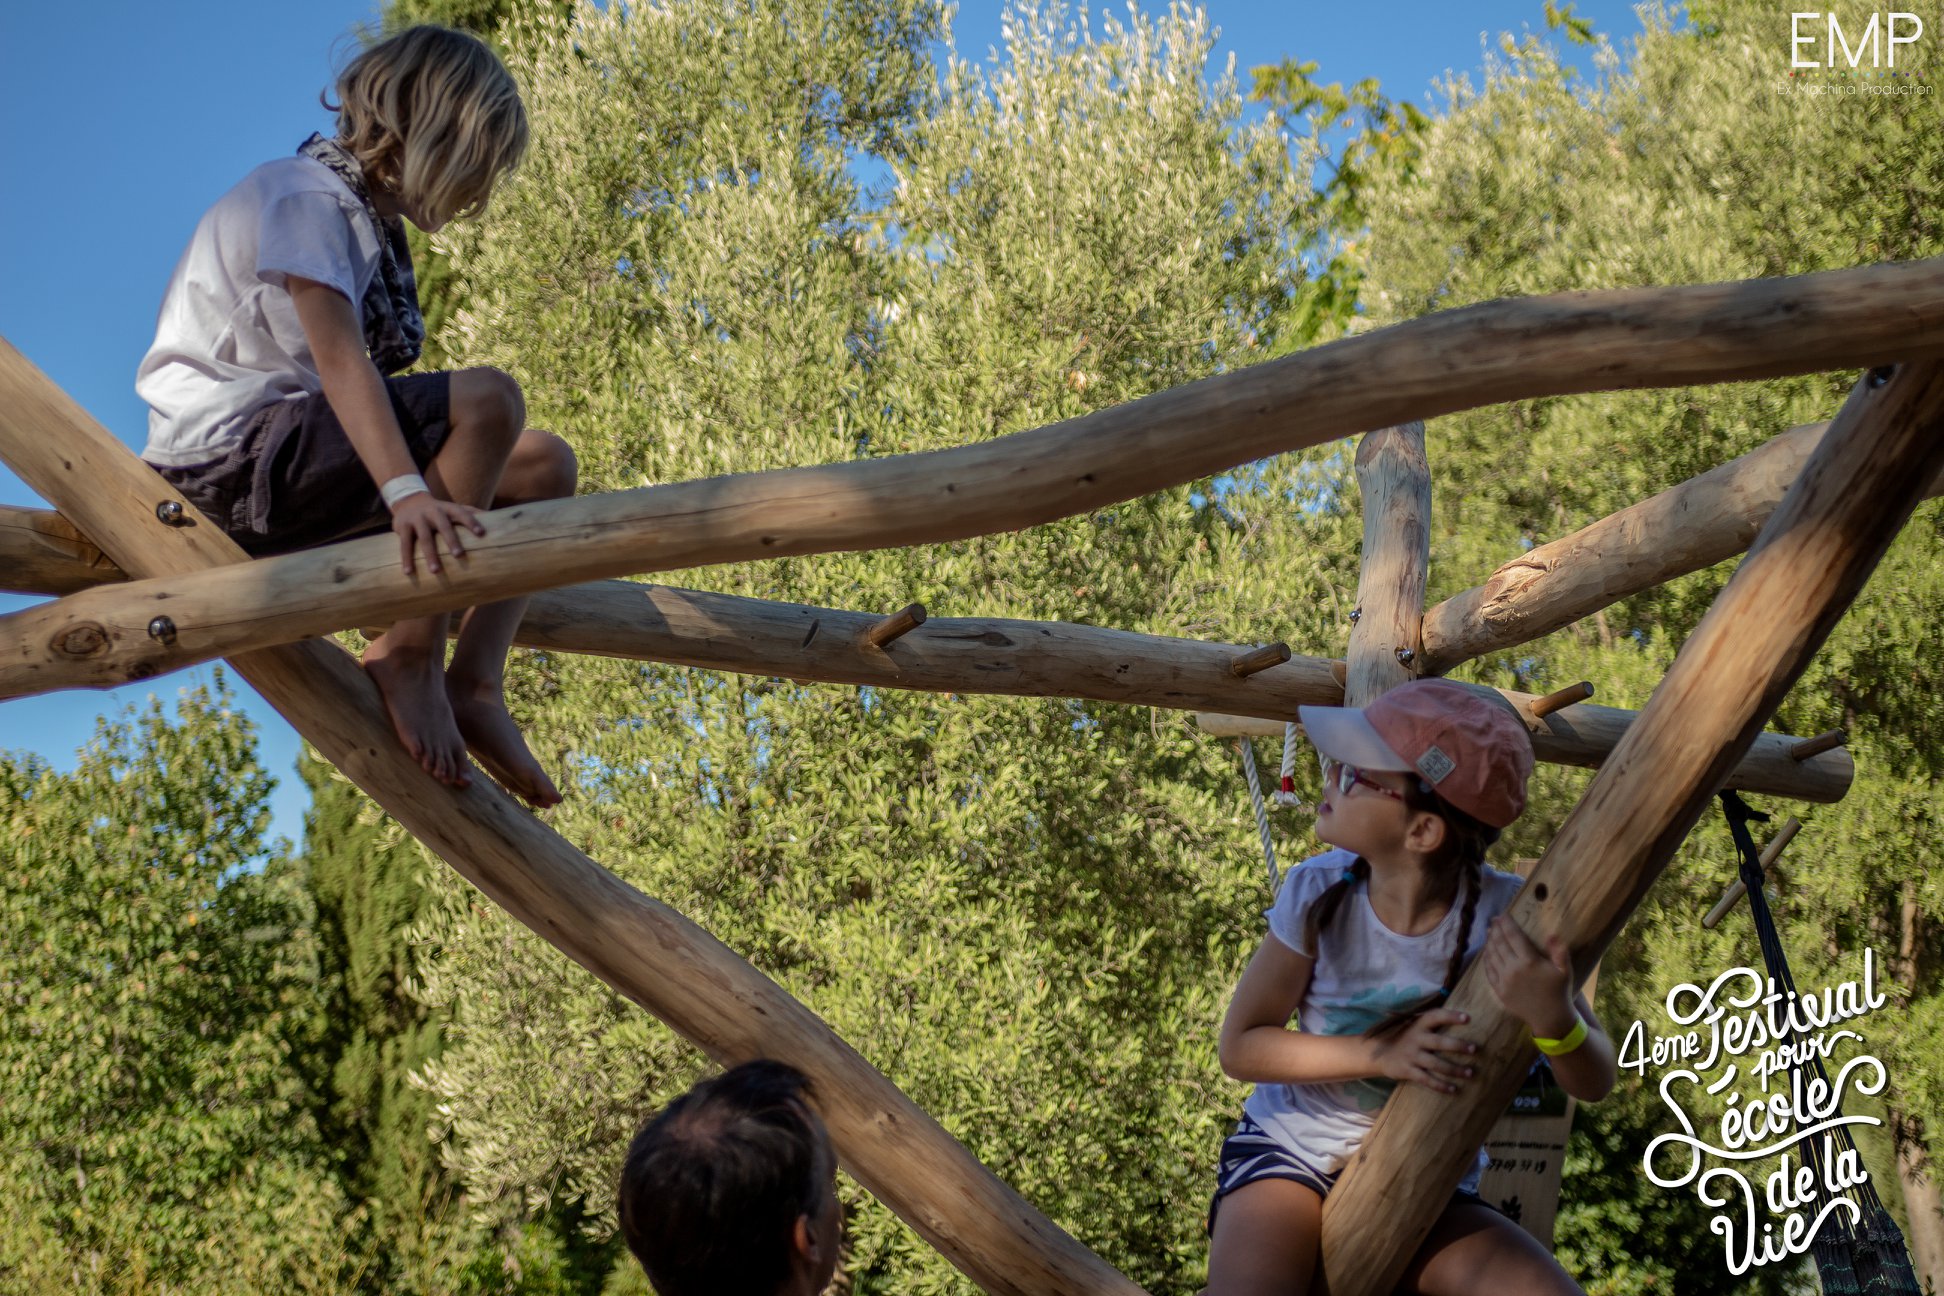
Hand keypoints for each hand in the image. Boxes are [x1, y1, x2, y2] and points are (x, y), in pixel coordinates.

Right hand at [390, 492, 484, 575]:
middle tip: (459, 555)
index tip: (481, 533)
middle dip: (451, 540)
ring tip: (436, 571)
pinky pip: (404, 544)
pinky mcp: (402, 526)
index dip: (471, 522)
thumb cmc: (439, 511)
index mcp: (448, 508)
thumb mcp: (454, 508)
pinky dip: (406, 558)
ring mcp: (417, 518)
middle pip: (444, 526)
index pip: (462, 513)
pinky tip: (408, 572)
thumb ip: (472, 512)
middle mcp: (433, 511)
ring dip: (430, 555)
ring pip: (424, 538)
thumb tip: (498, 518)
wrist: (409, 500)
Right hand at [1372, 1007, 1476, 1093]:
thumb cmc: (1406, 1038)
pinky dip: (1440, 1085)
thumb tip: (1464, 1018)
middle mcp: (1415, 1039)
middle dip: (1457, 1045)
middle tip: (1474, 1049)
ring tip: (1470, 1073)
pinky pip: (1427, 1080)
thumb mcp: (1414, 1026)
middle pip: (1439, 1042)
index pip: (1435, 1017)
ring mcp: (1411, 1056)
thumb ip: (1433, 1024)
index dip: (1451, 1016)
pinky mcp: (1408, 1071)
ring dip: (1454, 1069)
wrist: (1379, 1053)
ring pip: (1436, 1064)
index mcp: (1418, 1025)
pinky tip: (1454, 1089)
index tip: (1467, 1018)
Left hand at [1481, 915, 1575, 1038]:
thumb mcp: (1564, 970)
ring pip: (1492, 955)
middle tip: (1494, 920)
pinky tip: (1487, 952)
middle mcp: (1513, 969)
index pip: (1513, 936)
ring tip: (1489, 932)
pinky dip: (1486, 959)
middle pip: (1500, 943)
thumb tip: (1553, 933)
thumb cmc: (1559, 991)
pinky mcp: (1499, 990)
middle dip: (1496, 929)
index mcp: (1529, 961)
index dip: (1506, 923)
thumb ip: (1559, 951)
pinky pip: (1488, 971)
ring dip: (1489, 942)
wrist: (1550, 1018)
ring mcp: (1504, 980)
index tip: (1502, 914)